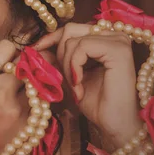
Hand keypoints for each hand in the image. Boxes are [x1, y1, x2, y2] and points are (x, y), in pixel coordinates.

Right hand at [0, 40, 55, 154]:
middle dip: (27, 62)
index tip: (8, 57)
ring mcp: (16, 108)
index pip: (6, 47)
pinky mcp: (28, 124)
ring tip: (31, 84)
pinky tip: (31, 104)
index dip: (9, 51)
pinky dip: (39, 101)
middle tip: (26, 67)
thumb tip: (16, 57)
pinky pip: (42, 103)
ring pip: (38, 81)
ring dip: (37, 80)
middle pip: (26, 61)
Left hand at [34, 22, 142, 146]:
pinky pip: (82, 47)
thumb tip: (35, 48)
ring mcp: (118, 40)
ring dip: (67, 67)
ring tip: (76, 88)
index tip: (34, 50)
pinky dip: (74, 67)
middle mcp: (114, 34)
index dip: (51, 38)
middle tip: (66, 81)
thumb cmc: (98, 104)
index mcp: (105, 38)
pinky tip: (80, 85)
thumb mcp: (70, 76)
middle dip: (59, 56)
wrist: (115, 126)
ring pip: (73, 40)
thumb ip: (57, 59)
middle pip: (71, 30)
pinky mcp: (118, 50)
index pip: (72, 28)